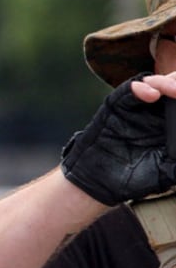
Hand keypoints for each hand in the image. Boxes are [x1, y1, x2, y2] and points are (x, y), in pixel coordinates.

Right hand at [60, 72, 175, 204]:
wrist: (99, 184)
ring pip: (157, 83)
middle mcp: (158, 112)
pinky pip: (130, 90)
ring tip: (171, 90)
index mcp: (173, 125)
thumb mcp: (168, 171)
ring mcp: (138, 108)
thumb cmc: (135, 179)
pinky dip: (141, 87)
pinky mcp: (117, 107)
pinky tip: (150, 93)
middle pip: (174, 86)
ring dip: (166, 83)